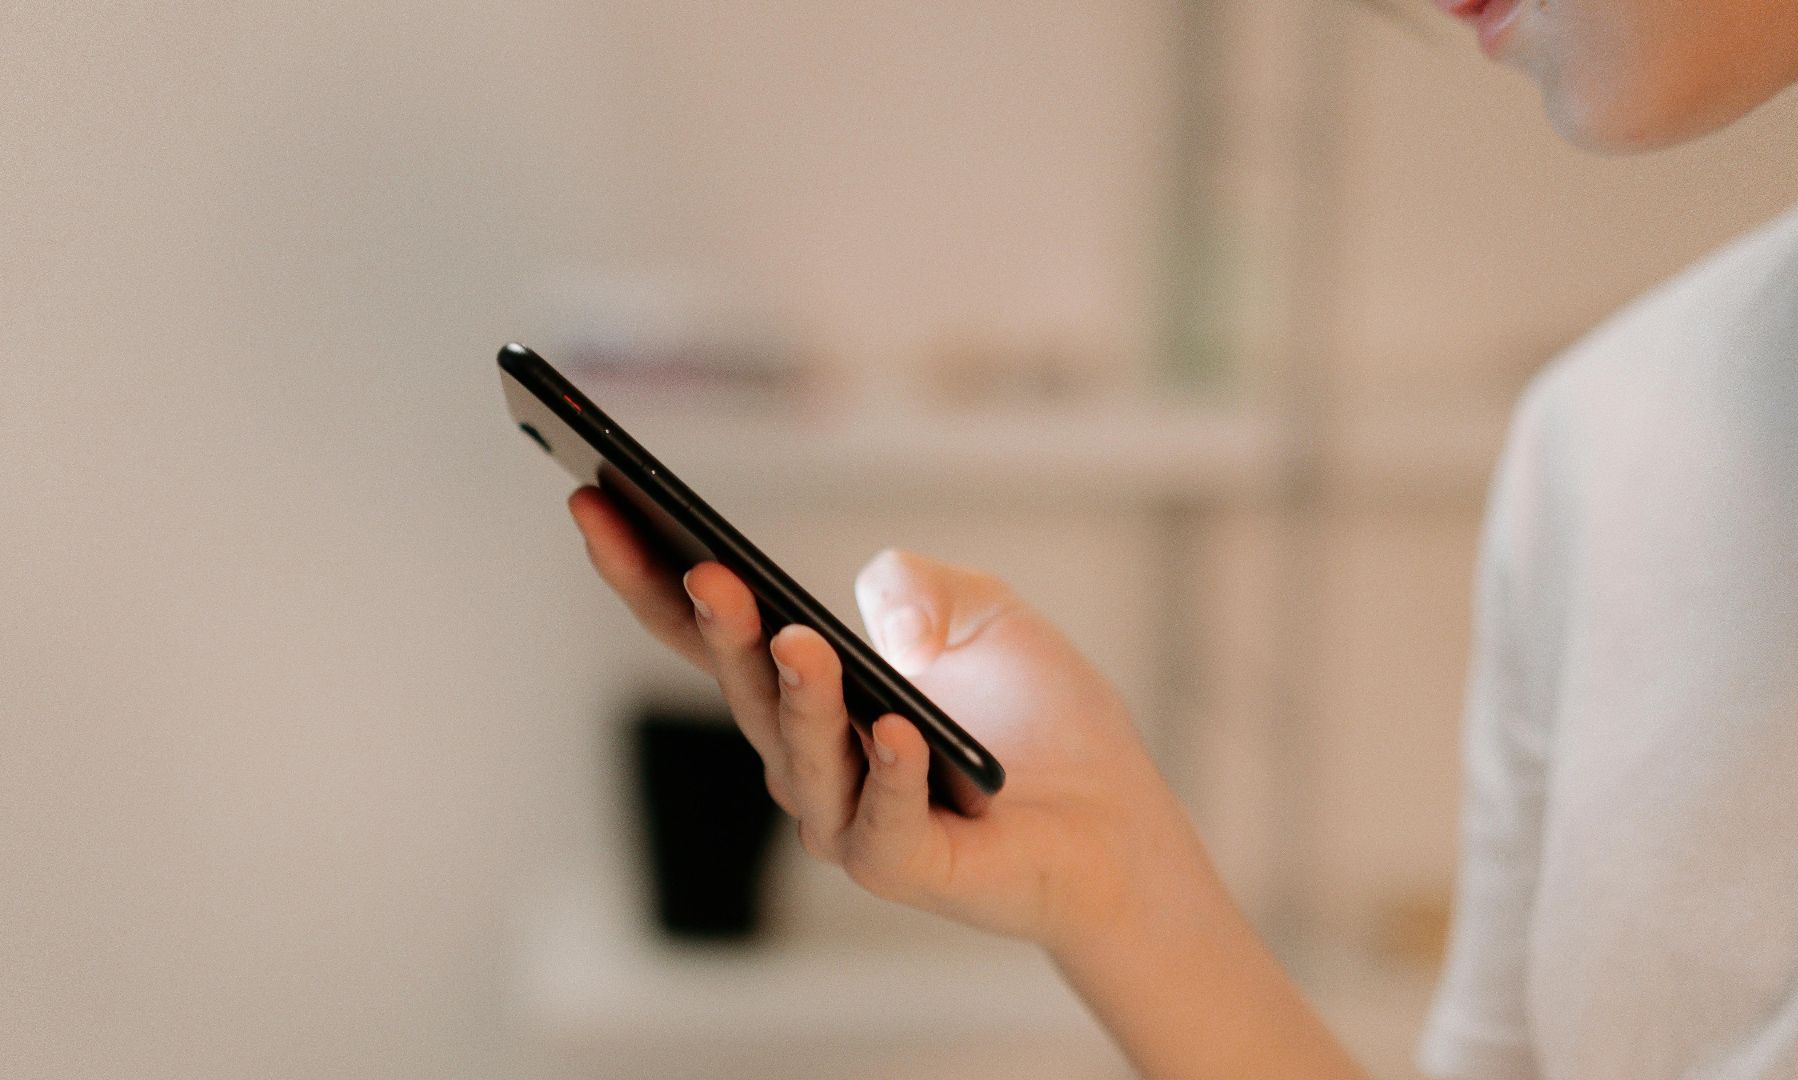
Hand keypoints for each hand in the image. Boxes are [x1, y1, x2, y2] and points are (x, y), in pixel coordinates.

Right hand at [566, 486, 1216, 948]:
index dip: (647, 570)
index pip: (708, 629)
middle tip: (703, 566)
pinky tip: (895, 729)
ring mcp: (848, 820)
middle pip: (743, 685)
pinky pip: (881, 825)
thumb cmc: (1042, 722)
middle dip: (717, 625)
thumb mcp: (983, 613)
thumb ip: (921, 585)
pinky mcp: (909, 867)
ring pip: (801, 755)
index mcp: (808, 692)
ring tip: (794, 635)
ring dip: (795, 695)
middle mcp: (809, 759)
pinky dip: (886, 778)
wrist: (1120, 823)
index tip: (594, 499)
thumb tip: (877, 608)